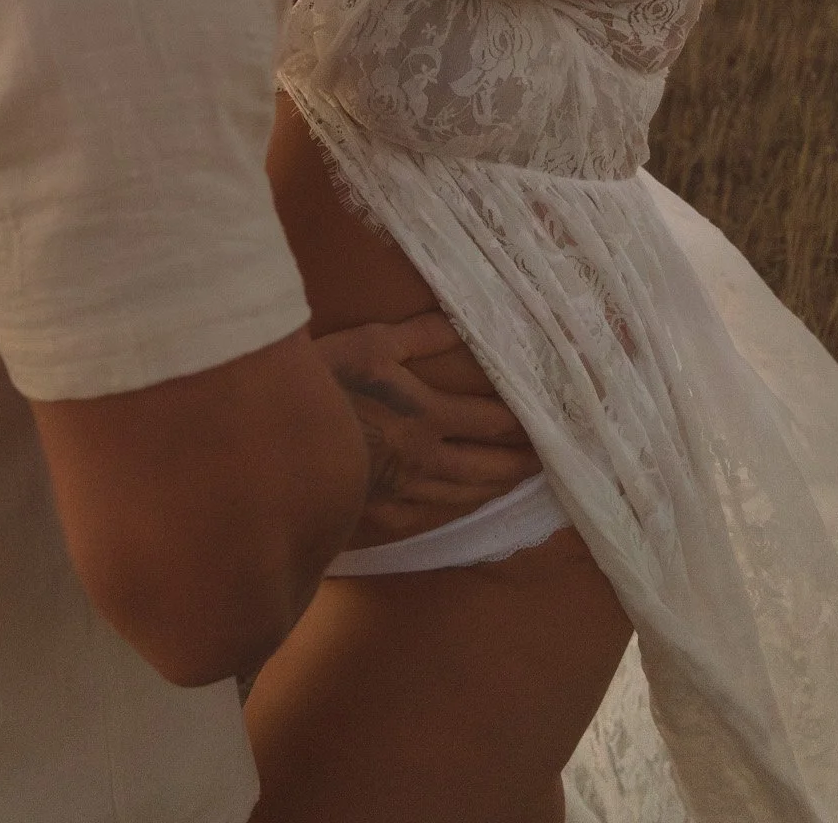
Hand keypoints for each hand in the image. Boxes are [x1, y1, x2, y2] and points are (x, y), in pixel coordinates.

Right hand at [315, 310, 540, 545]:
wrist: (284, 437)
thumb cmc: (329, 382)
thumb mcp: (374, 343)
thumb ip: (423, 335)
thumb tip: (467, 320)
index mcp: (430, 414)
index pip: (492, 422)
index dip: (524, 425)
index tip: (553, 424)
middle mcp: (427, 458)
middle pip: (487, 467)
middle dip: (520, 464)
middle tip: (548, 463)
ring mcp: (405, 490)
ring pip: (462, 495)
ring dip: (493, 488)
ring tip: (514, 484)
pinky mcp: (381, 511)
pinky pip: (427, 516)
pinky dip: (450, 509)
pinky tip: (455, 506)